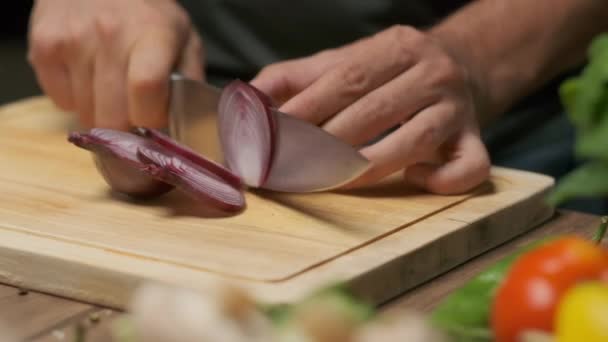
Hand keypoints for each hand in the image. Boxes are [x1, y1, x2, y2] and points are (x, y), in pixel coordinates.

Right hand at [28, 0, 202, 129]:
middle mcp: (109, 34)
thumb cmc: (148, 16)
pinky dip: (76, 100)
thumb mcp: (184, 39)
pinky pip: (61, 102)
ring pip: (86, 114)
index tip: (155, 116)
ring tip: (111, 86)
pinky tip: (88, 77)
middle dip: (127, 126)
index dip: (152, 116)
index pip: (146, 89)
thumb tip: (187, 123)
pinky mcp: (44, 47)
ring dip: (101, 112)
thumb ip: (190, 81)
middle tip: (133, 109)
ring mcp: (72, 40)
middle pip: (112, 115)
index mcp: (152, 33)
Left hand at [251, 25, 489, 193]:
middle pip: (374, 110)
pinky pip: (468, 167)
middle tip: (288, 171)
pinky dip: (441, 180)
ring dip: (368, 166)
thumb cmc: (388, 72)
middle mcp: (433, 72)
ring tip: (330, 182)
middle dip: (326, 145)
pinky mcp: (477, 141)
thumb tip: (247, 98)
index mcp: (397, 46)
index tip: (270, 140)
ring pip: (414, 140)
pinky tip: (414, 179)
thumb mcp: (344, 62)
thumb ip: (295, 77)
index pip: (344, 79)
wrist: (461, 65)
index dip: (305, 111)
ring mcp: (459, 108)